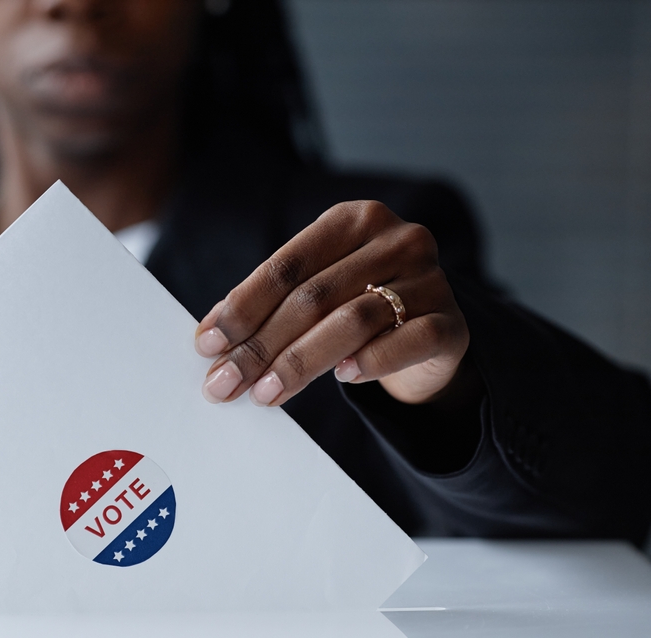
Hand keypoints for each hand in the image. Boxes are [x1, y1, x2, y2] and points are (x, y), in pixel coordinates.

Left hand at [194, 201, 469, 406]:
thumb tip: (213, 339)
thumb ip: (274, 305)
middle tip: (224, 383)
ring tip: (264, 393)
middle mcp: (396, 240)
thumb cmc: (359, 308)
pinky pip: (408, 341)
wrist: (430, 336)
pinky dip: (372, 361)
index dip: (243, 305)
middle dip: (260, 345)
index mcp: (353, 221)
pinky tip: (342, 378)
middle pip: (313, 297)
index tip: (208, 342)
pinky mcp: (452, 323)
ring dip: (300, 362)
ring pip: (353, 321)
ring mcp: (431, 279)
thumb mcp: (318, 294)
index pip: (287, 265)